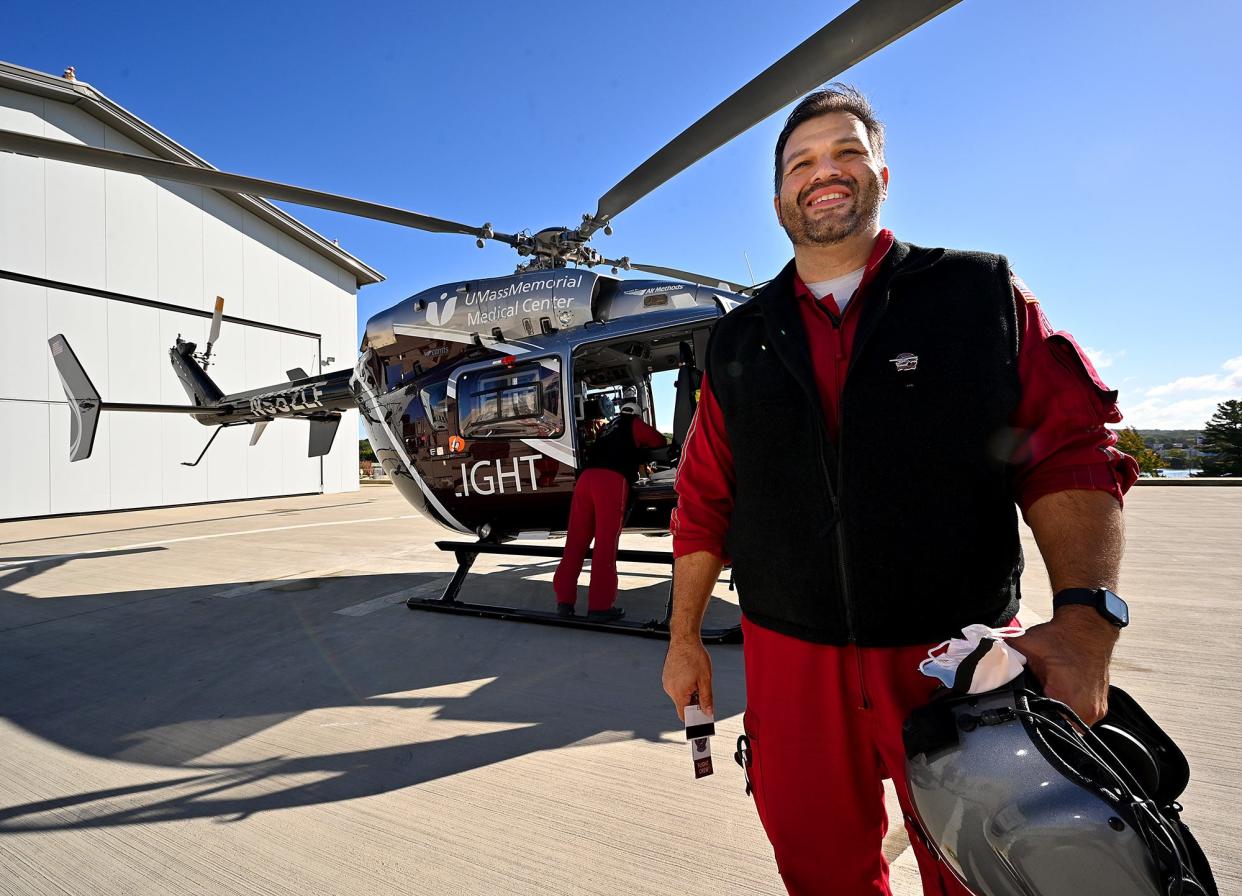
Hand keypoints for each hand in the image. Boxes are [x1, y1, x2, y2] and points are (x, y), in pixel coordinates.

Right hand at [662, 636, 712, 721]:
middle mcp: (670, 689)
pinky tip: (689, 674)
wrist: (684, 639)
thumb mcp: (705, 679)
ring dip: (688, 692)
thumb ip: (707, 698)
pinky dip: (683, 685)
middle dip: (693, 701)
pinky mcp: (666, 676)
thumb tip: (708, 712)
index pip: (684, 715)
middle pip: (682, 705)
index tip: (701, 718)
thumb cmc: (694, 655)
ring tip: (694, 678)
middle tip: (701, 689)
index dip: (694, 718)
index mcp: (679, 692)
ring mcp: (667, 682)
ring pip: (679, 696)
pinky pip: (675, 687)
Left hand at [1010, 606, 1118, 724]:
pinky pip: (1081, 718)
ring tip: (1043, 703)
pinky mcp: (1101, 706)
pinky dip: (1068, 711)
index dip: (1031, 722)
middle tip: (1029, 707)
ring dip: (1056, 717)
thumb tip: (981, 662)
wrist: (1088, 626)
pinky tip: (1057, 699)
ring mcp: (1096, 710)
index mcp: (1069, 697)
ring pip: (1071, 726)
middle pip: (1059, 729)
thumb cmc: (1060, 636)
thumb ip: (1004, 657)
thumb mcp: (1026, 644)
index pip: (1047, 725)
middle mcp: (1088, 710)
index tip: (1020, 713)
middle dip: (1043, 720)